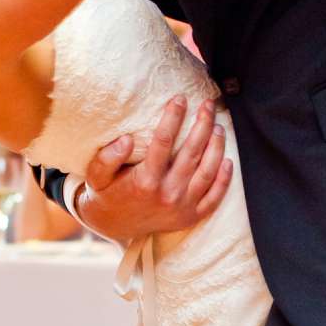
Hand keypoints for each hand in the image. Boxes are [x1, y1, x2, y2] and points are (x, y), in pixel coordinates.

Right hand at [77, 95, 231, 243]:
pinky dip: (224, 179)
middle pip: (192, 153)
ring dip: (216, 147)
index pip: (163, 141)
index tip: (180, 99)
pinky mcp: (190, 217)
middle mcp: (167, 194)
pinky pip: (214, 197)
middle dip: (202, 125)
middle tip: (208, 105)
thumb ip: (107, 157)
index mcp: (145, 181)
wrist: (114, 226)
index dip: (173, 117)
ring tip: (217, 127)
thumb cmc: (107, 193)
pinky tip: (227, 160)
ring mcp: (182, 208)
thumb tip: (127, 139)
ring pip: (207, 172)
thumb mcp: (97, 176)